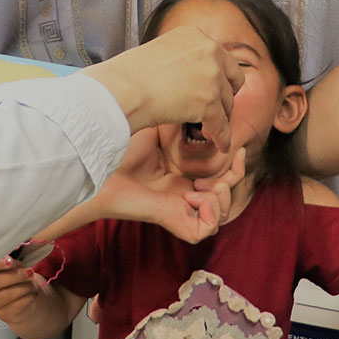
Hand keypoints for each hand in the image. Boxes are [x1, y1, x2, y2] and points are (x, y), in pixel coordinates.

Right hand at [0, 259, 45, 329]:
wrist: (23, 304)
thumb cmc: (17, 283)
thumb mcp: (15, 269)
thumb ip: (12, 264)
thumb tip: (10, 261)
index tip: (10, 261)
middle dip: (15, 276)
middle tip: (30, 272)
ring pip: (6, 295)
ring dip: (24, 288)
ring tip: (34, 285)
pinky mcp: (4, 315)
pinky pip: (16, 306)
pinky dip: (27, 298)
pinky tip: (33, 294)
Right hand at [86, 26, 242, 145]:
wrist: (122, 89)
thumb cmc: (129, 75)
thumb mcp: (161, 51)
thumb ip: (182, 59)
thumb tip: (190, 76)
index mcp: (196, 36)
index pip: (221, 58)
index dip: (220, 78)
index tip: (214, 89)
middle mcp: (209, 51)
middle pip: (232, 79)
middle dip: (225, 96)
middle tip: (216, 108)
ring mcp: (211, 77)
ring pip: (227, 104)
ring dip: (220, 117)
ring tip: (211, 128)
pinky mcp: (209, 102)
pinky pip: (221, 125)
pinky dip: (221, 137)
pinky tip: (219, 143)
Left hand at [88, 131, 244, 243]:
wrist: (101, 164)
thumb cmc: (124, 149)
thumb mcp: (163, 131)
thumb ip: (185, 125)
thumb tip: (205, 109)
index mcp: (186, 175)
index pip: (223, 178)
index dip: (235, 168)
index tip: (237, 150)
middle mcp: (186, 194)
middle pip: (227, 196)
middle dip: (233, 179)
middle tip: (220, 166)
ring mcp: (181, 209)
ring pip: (221, 215)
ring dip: (221, 196)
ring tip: (200, 184)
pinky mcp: (175, 221)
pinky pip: (207, 229)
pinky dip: (210, 213)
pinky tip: (192, 196)